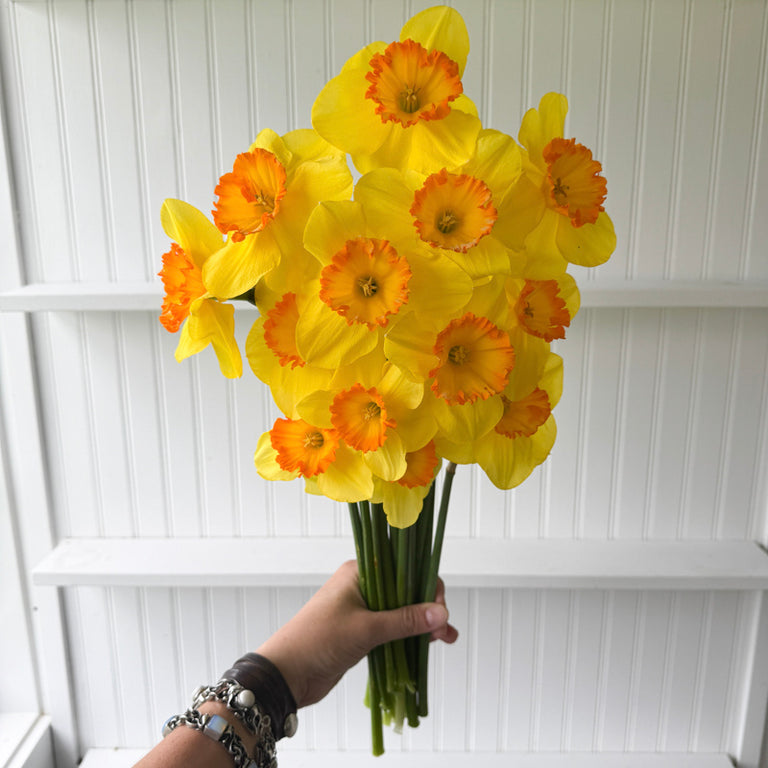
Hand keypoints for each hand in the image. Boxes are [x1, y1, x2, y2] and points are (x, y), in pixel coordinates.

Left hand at [256, 560, 457, 707]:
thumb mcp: (366, 629)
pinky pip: (393, 629)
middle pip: (406, 589)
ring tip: (445, 638)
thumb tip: (441, 613)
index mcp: (360, 571)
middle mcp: (363, 585)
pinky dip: (410, 637)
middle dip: (428, 606)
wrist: (286, 674)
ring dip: (423, 623)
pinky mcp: (363, 632)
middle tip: (443, 627)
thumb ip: (405, 620)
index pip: (403, 566)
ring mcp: (363, 610)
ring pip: (402, 611)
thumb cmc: (318, 641)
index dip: (425, 582)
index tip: (439, 605)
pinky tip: (429, 646)